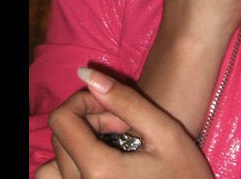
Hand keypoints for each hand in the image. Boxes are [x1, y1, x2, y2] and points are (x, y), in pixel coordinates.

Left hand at [35, 68, 212, 177]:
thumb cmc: (185, 172)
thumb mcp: (164, 130)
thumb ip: (125, 100)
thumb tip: (86, 73)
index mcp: (98, 170)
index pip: (61, 119)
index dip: (84, 100)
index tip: (113, 104)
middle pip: (61, 136)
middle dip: (89, 119)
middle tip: (124, 123)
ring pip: (55, 160)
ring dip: (78, 142)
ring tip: (112, 142)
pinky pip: (61, 178)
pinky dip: (73, 163)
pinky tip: (103, 159)